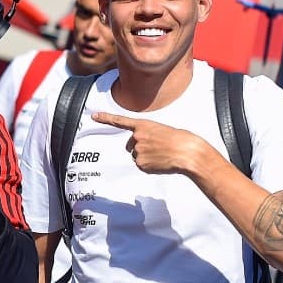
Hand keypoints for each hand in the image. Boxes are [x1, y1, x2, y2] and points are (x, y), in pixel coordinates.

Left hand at [91, 113, 205, 173]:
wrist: (188, 152)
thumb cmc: (180, 140)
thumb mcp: (162, 131)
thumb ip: (148, 136)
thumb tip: (143, 149)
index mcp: (143, 125)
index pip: (120, 121)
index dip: (106, 118)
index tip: (94, 116)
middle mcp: (137, 137)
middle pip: (131, 145)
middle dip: (140, 147)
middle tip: (157, 148)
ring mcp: (138, 151)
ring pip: (137, 156)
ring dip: (147, 157)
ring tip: (162, 154)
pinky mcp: (141, 164)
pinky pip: (142, 166)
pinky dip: (150, 166)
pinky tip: (161, 162)